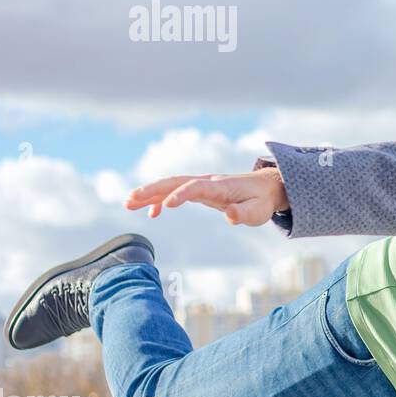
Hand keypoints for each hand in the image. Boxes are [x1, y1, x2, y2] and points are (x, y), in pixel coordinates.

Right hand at [124, 168, 288, 225]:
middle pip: (175, 181)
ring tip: (128, 203)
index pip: (196, 187)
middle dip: (152, 189)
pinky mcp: (200, 190)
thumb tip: (229, 215)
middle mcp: (207, 182)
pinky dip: (161, 199)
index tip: (165, 206)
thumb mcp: (257, 211)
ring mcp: (202, 185)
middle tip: (130, 199)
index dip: (181, 195)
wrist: (267, 188)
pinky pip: (175, 191)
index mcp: (220, 187)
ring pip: (171, 185)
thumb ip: (242, 214)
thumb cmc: (262, 202)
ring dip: (150, 193)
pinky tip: (150, 213)